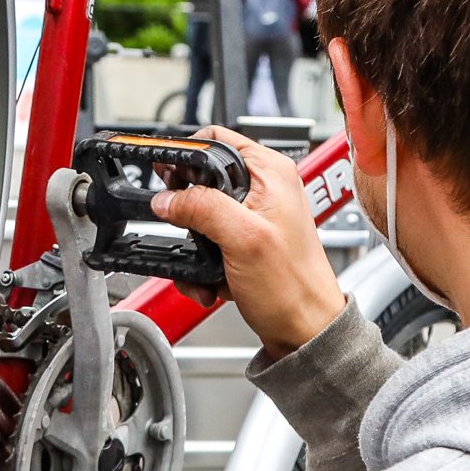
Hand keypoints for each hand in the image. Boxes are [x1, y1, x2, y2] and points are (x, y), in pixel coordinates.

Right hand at [151, 126, 346, 358]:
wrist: (304, 330)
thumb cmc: (293, 286)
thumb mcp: (242, 238)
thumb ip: (201, 208)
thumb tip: (166, 198)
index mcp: (270, 171)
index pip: (215, 139)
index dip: (184, 156)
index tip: (165, 179)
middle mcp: (263, 187)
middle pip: (202, 178)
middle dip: (184, 209)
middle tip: (184, 229)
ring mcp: (253, 215)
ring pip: (199, 213)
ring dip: (191, 243)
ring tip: (203, 266)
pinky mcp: (244, 241)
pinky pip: (206, 240)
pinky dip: (201, 262)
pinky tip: (210, 280)